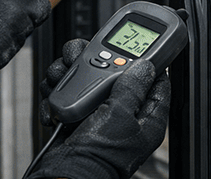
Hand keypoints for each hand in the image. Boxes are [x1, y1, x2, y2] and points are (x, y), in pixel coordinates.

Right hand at [30, 40, 170, 178]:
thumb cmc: (99, 157)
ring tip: (61, 79)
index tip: (137, 45)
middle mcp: (122, 112)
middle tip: (83, 57)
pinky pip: (68, 90)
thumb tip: (146, 65)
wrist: (65, 174)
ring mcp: (98, 112)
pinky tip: (54, 99)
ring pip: (87, 77)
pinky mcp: (76, 113)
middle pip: (115, 71)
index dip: (148, 60)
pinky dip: (57, 90)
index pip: (155, 81)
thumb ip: (132, 87)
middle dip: (95, 62)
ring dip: (70, 74)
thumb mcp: (121, 116)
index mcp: (145, 117)